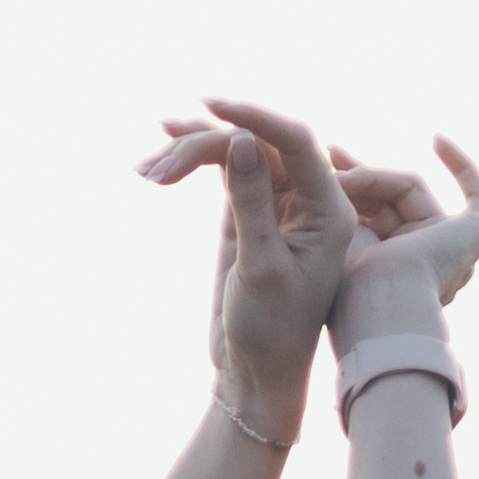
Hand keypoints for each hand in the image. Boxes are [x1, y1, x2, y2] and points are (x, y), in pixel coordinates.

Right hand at [138, 95, 357, 429]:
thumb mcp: (262, 267)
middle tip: (159, 167)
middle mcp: (309, 198)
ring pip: (237, 153)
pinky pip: (224, 170)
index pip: (298, 142)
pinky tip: (161, 153)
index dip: (255, 116)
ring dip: (191, 152)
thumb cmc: (271, 331)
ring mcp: (277, 202)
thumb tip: (240, 138)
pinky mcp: (249, 212)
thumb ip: (253, 201)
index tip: (211, 106)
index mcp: (330, 210)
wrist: (257, 372)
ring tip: (148, 171)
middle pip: (259, 143)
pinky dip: (192, 161)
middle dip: (207, 144)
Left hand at [325, 135, 478, 352]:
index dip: (349, 188)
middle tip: (329, 151)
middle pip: (389, 199)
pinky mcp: (473, 236)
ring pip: (409, 191)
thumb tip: (325, 175)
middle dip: (359, 175)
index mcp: (391, 272)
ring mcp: (452, 250)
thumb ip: (338, 210)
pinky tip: (436, 139)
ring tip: (341, 175)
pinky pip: (477, 196)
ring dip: (373, 178)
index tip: (324, 163)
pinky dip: (461, 166)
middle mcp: (423, 262)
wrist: (379, 306)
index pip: (370, 215)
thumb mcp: (335, 240)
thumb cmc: (348, 290)